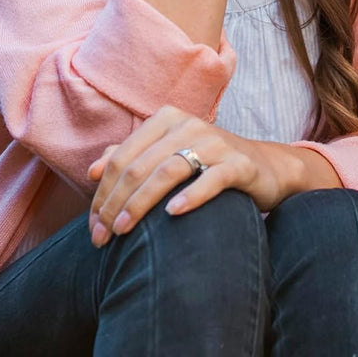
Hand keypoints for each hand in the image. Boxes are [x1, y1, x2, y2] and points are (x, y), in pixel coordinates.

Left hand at [86, 105, 299, 247]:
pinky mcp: (239, 163)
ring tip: (123, 231)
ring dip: (141, 203)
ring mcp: (215, 143)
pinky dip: (191, 195)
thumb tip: (92, 170)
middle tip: (101, 238)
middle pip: (140, 165)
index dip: (103, 192)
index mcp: (166, 119)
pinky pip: (212, 178)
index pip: (122, 157)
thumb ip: (131, 158)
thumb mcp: (168, 155)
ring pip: (168, 170)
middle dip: (115, 203)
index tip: (92, 226)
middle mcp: (188, 125)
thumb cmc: (207, 164)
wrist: (265, 167)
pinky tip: (173, 213)